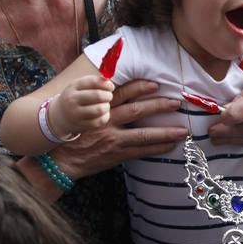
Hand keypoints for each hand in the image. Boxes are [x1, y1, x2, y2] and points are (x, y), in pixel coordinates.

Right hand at [50, 79, 185, 178]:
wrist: (60, 159)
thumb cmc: (74, 134)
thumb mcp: (85, 114)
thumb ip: (104, 105)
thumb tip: (123, 93)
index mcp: (99, 109)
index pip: (121, 93)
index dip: (139, 87)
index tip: (155, 84)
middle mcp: (107, 122)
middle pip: (137, 111)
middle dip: (158, 106)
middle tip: (176, 102)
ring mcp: (113, 140)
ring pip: (144, 134)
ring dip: (165, 132)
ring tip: (182, 130)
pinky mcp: (116, 155)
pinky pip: (141, 151)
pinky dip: (158, 148)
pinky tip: (171, 145)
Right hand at [55, 74, 114, 135]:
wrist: (60, 116)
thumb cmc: (76, 97)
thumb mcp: (80, 86)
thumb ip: (95, 81)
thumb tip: (109, 81)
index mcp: (73, 87)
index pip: (93, 82)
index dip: (106, 84)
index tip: (111, 87)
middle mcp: (72, 100)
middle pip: (98, 96)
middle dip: (108, 95)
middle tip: (108, 96)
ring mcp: (76, 114)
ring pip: (100, 109)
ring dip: (106, 106)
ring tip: (104, 105)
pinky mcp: (82, 126)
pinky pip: (100, 120)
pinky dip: (105, 116)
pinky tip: (101, 113)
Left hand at [210, 68, 242, 145]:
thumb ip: (242, 97)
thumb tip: (224, 111)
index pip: (235, 115)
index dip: (223, 118)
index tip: (217, 117)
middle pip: (238, 130)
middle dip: (221, 132)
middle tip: (211, 132)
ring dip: (230, 141)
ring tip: (218, 139)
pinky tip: (236, 140)